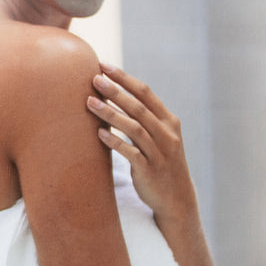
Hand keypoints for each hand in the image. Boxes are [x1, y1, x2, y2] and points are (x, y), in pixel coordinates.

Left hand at [86, 63, 198, 226]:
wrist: (177, 199)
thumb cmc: (162, 163)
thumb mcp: (161, 137)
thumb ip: (145, 119)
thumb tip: (117, 95)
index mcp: (169, 122)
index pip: (146, 93)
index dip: (124, 78)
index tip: (104, 66)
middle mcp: (167, 134)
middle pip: (139, 107)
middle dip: (115, 91)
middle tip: (93, 78)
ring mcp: (159, 153)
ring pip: (134, 128)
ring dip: (110, 113)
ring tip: (89, 102)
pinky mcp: (149, 170)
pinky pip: (131, 153)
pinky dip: (115, 141)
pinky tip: (99, 133)